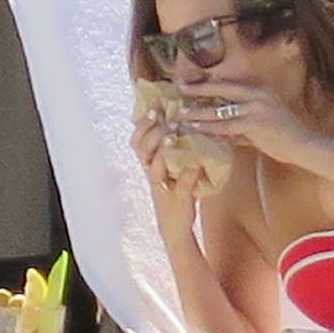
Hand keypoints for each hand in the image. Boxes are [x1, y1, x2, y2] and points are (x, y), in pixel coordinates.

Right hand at [130, 109, 201, 240]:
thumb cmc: (175, 191)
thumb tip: (183, 119)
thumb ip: (173, 147)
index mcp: (149, 163)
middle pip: (141, 149)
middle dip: (152, 131)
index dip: (142, 123)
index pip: (136, 140)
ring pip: (155, 166)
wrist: (175, 225)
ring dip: (163, 149)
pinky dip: (189, 174)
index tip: (154, 107)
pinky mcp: (178, 199)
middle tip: (167, 120)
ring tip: (174, 135)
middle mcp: (151, 173)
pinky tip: (197, 163)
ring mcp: (163, 187)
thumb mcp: (171, 167)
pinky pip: (182, 186)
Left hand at [176, 78, 321, 165]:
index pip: (230, 85)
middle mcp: (257, 96)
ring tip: (182, 114)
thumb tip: (226, 132)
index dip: (209, 84)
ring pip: (220, 110)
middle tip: (179, 90)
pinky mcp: (253, 125)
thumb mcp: (266, 123)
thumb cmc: (287, 137)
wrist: (304, 146)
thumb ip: (245, 125)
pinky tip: (197, 129)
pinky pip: (226, 127)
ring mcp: (255, 109)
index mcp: (260, 92)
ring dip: (199, 112)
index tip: (193, 83)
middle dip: (199, 90)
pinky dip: (209, 128)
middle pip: (222, 90)